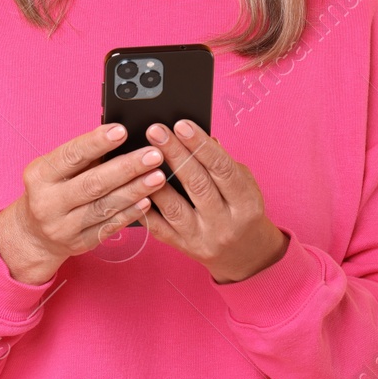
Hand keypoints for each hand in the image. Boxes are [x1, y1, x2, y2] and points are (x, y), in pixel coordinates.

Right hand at [0, 123, 167, 284]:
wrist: (34, 234)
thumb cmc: (52, 189)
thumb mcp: (54, 169)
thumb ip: (83, 157)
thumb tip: (121, 138)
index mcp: (39, 175)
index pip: (71, 155)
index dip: (97, 142)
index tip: (122, 130)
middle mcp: (47, 202)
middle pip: (92, 183)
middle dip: (126, 168)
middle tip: (153, 155)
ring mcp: (62, 227)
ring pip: (104, 207)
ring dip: (134, 191)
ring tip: (158, 177)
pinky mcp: (78, 244)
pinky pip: (109, 227)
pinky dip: (130, 213)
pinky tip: (147, 201)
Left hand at [140, 120, 288, 282]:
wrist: (244, 253)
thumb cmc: (240, 209)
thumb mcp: (243, 185)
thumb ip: (222, 162)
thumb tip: (198, 136)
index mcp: (246, 202)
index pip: (223, 169)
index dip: (201, 145)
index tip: (181, 124)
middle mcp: (225, 223)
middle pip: (197, 184)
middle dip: (174, 153)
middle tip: (155, 130)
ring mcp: (202, 238)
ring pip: (174, 207)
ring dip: (154, 179)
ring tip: (140, 155)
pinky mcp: (182, 247)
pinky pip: (158, 227)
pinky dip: (144, 206)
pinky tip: (132, 186)